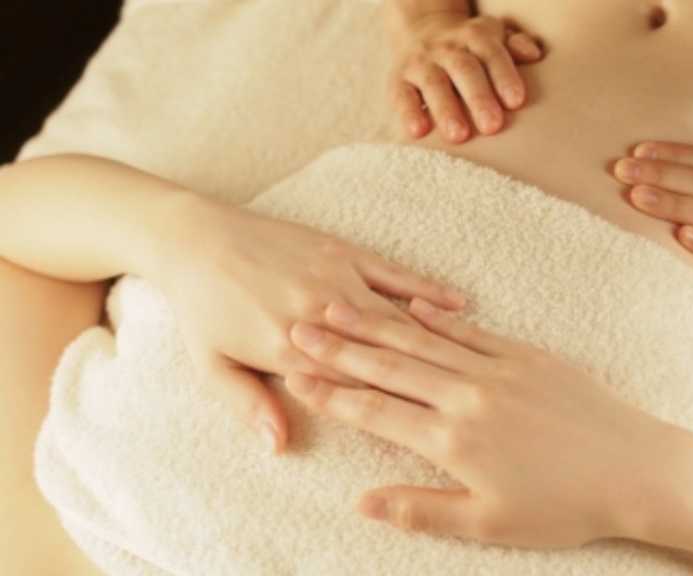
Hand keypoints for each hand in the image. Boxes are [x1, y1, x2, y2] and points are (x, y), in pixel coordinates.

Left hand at [156, 198, 467, 452]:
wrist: (195, 238)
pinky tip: (460, 303)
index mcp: (289, 349)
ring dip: (433, 343)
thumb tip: (280, 446)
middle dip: (423, 381)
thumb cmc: (203, 310)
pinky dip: (428, 289)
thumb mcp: (212, 366)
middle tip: (466, 402)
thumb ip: (250, 406)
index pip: (350, 389)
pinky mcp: (344, 252)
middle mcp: (320, 314)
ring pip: (395, 318)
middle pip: (382, 356)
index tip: (425, 429)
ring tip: (475, 366)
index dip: (390, 412)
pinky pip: (396, 274)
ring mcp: (336, 279)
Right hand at [285, 297, 667, 547]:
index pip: (376, 411)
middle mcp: (467, 396)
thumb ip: (421, 509)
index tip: (296, 376)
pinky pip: (471, 330)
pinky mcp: (527, 355)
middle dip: (339, 347)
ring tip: (336, 306)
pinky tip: (410, 303)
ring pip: (423, 341)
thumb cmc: (563, 507)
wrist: (635, 469)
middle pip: (390, 365)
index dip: (332, 393)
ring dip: (376, 324)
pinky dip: (436, 317)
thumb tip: (362, 502)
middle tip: (297, 327)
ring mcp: (498, 369)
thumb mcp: (487, 524)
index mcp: (453, 440)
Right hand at [388, 11, 543, 142]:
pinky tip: (418, 133)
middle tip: (492, 126)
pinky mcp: (398, 80)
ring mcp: (420, 63)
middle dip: (478, 98)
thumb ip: (515, 45)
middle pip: (464, 69)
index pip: (491, 53)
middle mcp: (446, 47)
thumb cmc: (471, 47)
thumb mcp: (494, 37)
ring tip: (459, 136)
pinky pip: (402, 95)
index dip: (504, 75)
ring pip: (433, 83)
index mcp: (475, 36)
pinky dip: (408, 113)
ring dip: (446, 110)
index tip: (516, 102)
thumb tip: (534, 54)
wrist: (421, 30)